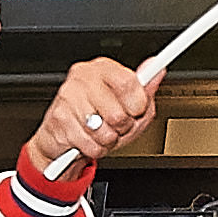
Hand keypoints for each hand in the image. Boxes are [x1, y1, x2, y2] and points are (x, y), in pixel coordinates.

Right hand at [32, 56, 155, 173]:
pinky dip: (95, 148)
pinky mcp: (59, 119)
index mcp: (103, 68)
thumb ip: (145, 91)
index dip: (138, 104)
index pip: (128, 82)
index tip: (137, 110)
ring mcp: (68, 97)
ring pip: (104, 132)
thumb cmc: (99, 117)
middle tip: (116, 125)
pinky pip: (90, 144)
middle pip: (118, 113)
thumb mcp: (129, 104)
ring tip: (101, 131)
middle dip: (123, 127)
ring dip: (108, 140)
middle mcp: (83, 78)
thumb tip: (158, 72)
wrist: (62, 135)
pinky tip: (88, 139)